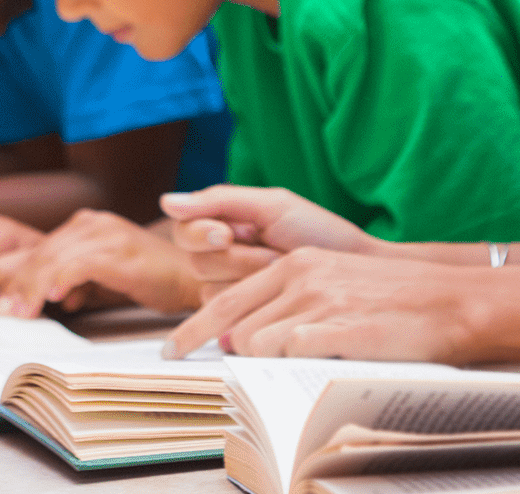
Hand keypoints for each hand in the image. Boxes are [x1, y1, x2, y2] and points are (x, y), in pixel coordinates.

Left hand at [0, 209, 201, 317]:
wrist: (192, 276)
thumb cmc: (147, 279)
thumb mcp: (97, 279)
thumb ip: (64, 280)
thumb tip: (25, 296)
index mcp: (86, 225)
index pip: (37, 247)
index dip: (15, 275)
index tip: (1, 304)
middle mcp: (93, 223)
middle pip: (41, 251)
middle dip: (17, 283)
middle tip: (3, 312)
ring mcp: (108, 234)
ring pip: (55, 257)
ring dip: (32, 287)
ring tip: (21, 312)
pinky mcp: (121, 251)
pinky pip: (81, 263)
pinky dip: (62, 280)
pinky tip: (53, 298)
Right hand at [161, 185, 380, 297]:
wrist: (354, 266)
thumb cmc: (316, 231)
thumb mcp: (271, 206)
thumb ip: (219, 200)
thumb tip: (165, 201)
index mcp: (223, 226)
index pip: (185, 231)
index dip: (201, 234)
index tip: (226, 233)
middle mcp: (221, 259)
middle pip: (197, 262)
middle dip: (237, 258)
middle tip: (272, 252)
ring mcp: (232, 290)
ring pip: (210, 291)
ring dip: (250, 279)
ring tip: (282, 270)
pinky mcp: (245, 320)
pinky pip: (229, 317)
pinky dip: (256, 302)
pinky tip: (278, 293)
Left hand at [163, 248, 483, 361]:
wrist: (452, 302)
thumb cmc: (395, 300)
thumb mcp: (333, 284)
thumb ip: (285, 302)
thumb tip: (236, 339)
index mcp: (297, 263)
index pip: (225, 298)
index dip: (192, 331)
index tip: (172, 352)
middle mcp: (303, 275)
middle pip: (235, 328)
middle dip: (235, 356)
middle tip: (239, 373)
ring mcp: (321, 301)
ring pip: (257, 346)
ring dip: (271, 364)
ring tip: (306, 362)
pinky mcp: (340, 328)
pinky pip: (291, 356)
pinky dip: (297, 367)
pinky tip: (321, 363)